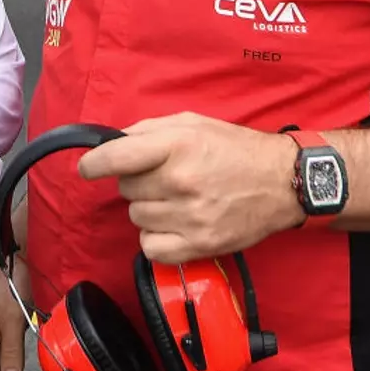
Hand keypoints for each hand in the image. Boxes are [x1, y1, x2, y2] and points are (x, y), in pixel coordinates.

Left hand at [77, 112, 302, 263]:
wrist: (281, 181)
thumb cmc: (235, 149)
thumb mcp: (193, 123)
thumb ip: (149, 130)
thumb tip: (112, 143)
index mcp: (178, 145)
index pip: (117, 157)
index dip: (94, 163)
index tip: (87, 168)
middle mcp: (181, 181)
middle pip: (125, 188)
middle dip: (136, 181)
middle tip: (162, 176)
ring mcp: (190, 216)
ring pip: (136, 217)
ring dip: (148, 208)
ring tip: (175, 198)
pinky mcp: (199, 244)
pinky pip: (150, 247)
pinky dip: (155, 237)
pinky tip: (174, 223)